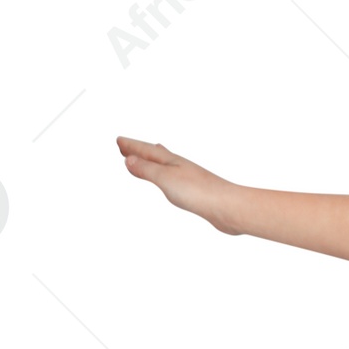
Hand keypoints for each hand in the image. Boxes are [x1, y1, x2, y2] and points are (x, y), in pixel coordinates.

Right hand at [116, 137, 241, 233]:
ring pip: (166, 166)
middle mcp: (181, 167)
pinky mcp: (197, 192)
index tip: (119, 140)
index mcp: (172, 161)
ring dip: (152, 161)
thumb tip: (129, 159)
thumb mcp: (166, 179)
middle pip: (155, 155)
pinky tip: (172, 180)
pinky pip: (175, 180)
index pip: (146, 150)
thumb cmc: (201, 192)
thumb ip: (147, 170)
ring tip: (148, 157)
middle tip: (126, 146)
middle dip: (139, 150)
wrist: (230, 208)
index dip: (131, 146)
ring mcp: (190, 179)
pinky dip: (166, 176)